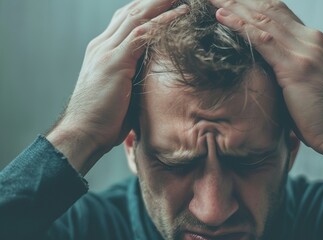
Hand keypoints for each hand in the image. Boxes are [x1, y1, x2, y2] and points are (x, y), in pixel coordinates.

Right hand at [47, 0, 188, 174]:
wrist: (82, 133)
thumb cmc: (103, 118)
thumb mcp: (119, 90)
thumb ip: (132, 75)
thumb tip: (152, 74)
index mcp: (102, 50)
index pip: (125, 20)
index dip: (146, 8)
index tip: (166, 2)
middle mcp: (102, 45)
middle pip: (132, 11)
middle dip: (154, 0)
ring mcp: (106, 51)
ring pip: (138, 16)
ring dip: (162, 3)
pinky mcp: (115, 62)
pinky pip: (143, 34)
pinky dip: (163, 21)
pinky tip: (181, 13)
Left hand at [210, 0, 322, 172]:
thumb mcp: (306, 81)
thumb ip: (289, 66)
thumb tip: (266, 65)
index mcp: (313, 41)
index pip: (279, 12)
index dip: (252, 3)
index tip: (231, 0)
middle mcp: (310, 39)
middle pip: (268, 8)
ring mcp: (305, 50)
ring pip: (263, 18)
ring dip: (233, 6)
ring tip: (211, 0)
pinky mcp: (296, 67)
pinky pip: (262, 40)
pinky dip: (239, 26)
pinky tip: (221, 18)